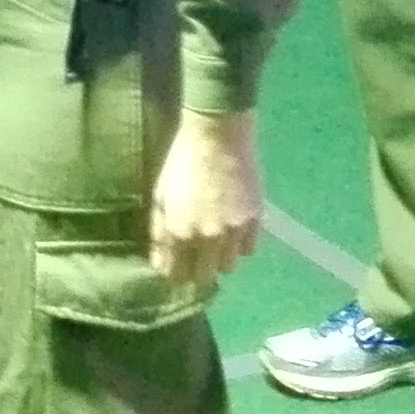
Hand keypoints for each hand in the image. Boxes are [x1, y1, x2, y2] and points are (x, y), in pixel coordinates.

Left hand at [147, 109, 264, 285]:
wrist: (217, 135)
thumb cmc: (181, 162)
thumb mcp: (160, 196)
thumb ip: (159, 233)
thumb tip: (160, 264)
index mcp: (180, 232)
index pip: (177, 275)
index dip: (174, 273)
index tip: (175, 266)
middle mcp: (208, 238)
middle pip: (204, 278)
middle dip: (197, 271)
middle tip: (195, 258)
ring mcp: (234, 231)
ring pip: (228, 267)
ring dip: (219, 259)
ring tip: (215, 242)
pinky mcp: (255, 220)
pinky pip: (248, 249)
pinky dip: (240, 245)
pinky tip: (232, 229)